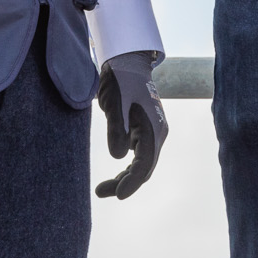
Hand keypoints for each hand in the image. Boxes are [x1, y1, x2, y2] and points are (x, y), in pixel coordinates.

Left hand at [94, 51, 167, 199]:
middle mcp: (157, 132)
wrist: (126, 63)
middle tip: (101, 191)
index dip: (132, 182)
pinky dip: (128, 167)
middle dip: (125, 183)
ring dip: (125, 177)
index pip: (144, 164)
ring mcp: (152, 132)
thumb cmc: (120, 80)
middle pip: (145, 168)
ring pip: (142, 164)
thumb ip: (116, 129)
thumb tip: (118, 156)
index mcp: (152, 128)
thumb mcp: (114, 103)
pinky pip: (139, 155)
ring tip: (103, 188)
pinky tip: (115, 174)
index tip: (117, 194)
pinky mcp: (145, 130)